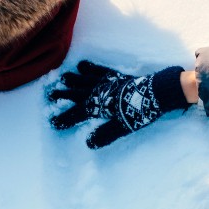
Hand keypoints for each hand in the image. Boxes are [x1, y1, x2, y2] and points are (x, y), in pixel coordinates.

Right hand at [47, 61, 190, 147]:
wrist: (158, 92)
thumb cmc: (141, 111)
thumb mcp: (123, 127)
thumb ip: (105, 134)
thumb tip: (89, 143)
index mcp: (99, 105)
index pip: (78, 113)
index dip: (65, 118)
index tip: (53, 122)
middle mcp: (99, 91)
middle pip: (77, 93)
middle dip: (64, 95)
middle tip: (50, 94)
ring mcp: (108, 82)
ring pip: (86, 79)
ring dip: (74, 79)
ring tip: (63, 77)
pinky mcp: (117, 76)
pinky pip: (100, 70)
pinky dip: (91, 68)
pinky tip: (83, 64)